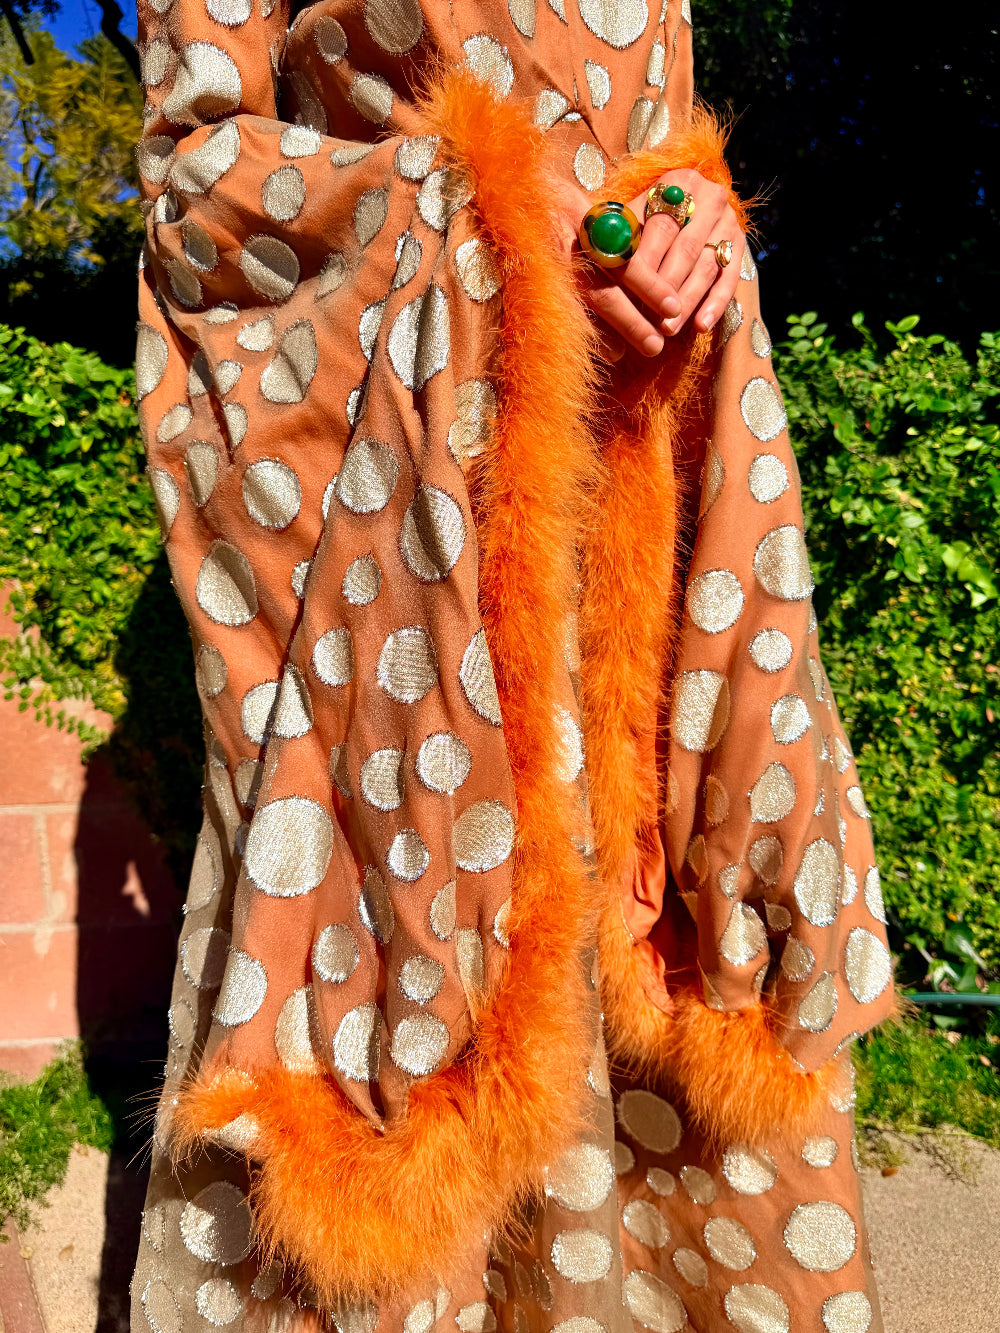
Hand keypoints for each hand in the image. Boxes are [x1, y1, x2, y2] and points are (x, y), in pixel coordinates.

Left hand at [631, 169, 744, 340]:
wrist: (692, 208)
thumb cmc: (647, 219)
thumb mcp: (635, 216)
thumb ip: (623, 233)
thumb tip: (597, 257)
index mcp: (678, 183)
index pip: (660, 226)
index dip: (645, 261)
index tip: (630, 290)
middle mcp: (709, 197)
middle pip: (686, 249)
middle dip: (666, 288)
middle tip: (649, 319)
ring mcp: (728, 222)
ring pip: (706, 267)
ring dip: (686, 302)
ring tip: (667, 329)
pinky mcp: (739, 245)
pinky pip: (729, 279)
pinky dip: (715, 304)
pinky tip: (701, 325)